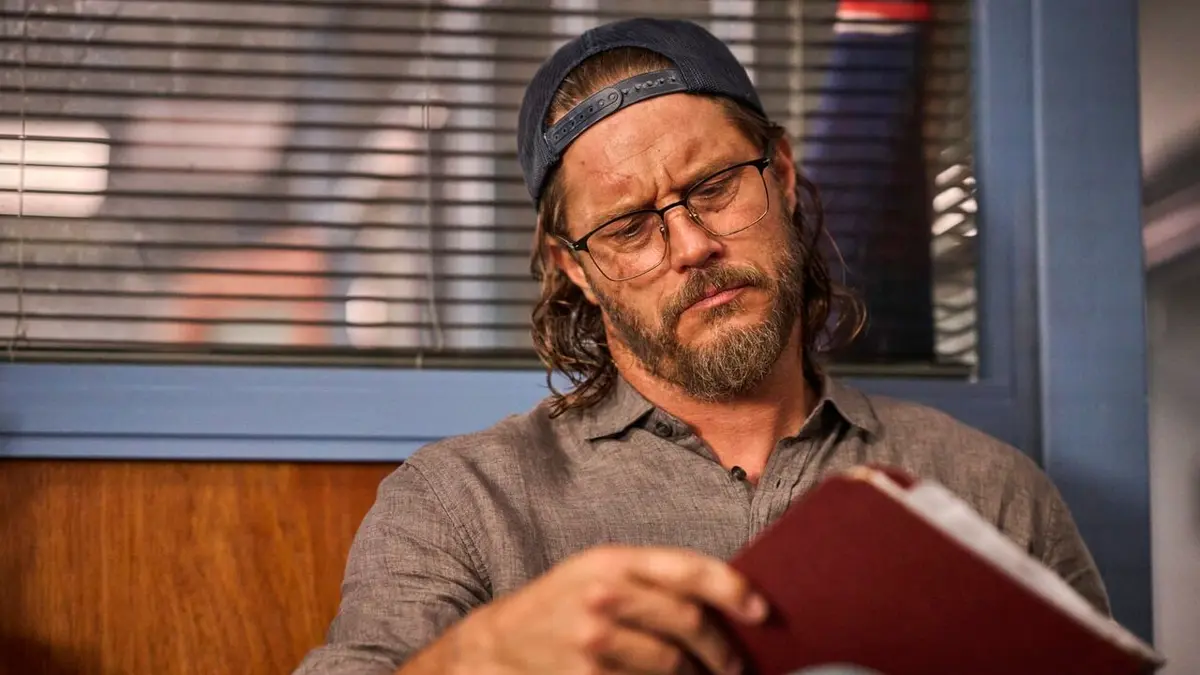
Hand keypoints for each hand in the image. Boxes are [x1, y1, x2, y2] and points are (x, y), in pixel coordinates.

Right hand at [444, 545, 767, 674]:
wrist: (496, 648)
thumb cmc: (558, 606)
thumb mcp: (596, 574)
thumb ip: (651, 580)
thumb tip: (723, 601)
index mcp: (612, 561)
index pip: (687, 569)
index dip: (732, 589)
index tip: (761, 610)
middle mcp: (603, 596)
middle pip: (689, 622)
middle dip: (723, 649)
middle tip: (737, 664)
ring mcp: (594, 642)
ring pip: (674, 664)